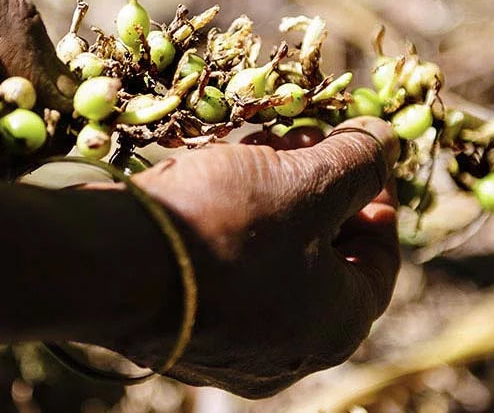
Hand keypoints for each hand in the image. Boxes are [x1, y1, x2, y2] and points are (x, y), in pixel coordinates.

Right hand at [118, 117, 399, 397]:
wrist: (107, 265)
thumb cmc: (222, 227)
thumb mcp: (305, 180)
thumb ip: (357, 162)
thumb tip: (386, 141)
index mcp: (337, 326)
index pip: (380, 259)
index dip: (374, 198)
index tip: (357, 155)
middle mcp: (289, 353)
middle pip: (322, 259)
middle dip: (317, 190)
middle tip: (301, 141)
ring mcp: (231, 349)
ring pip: (271, 264)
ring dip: (273, 203)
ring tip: (253, 151)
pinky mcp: (183, 332)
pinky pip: (225, 276)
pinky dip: (231, 230)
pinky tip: (213, 184)